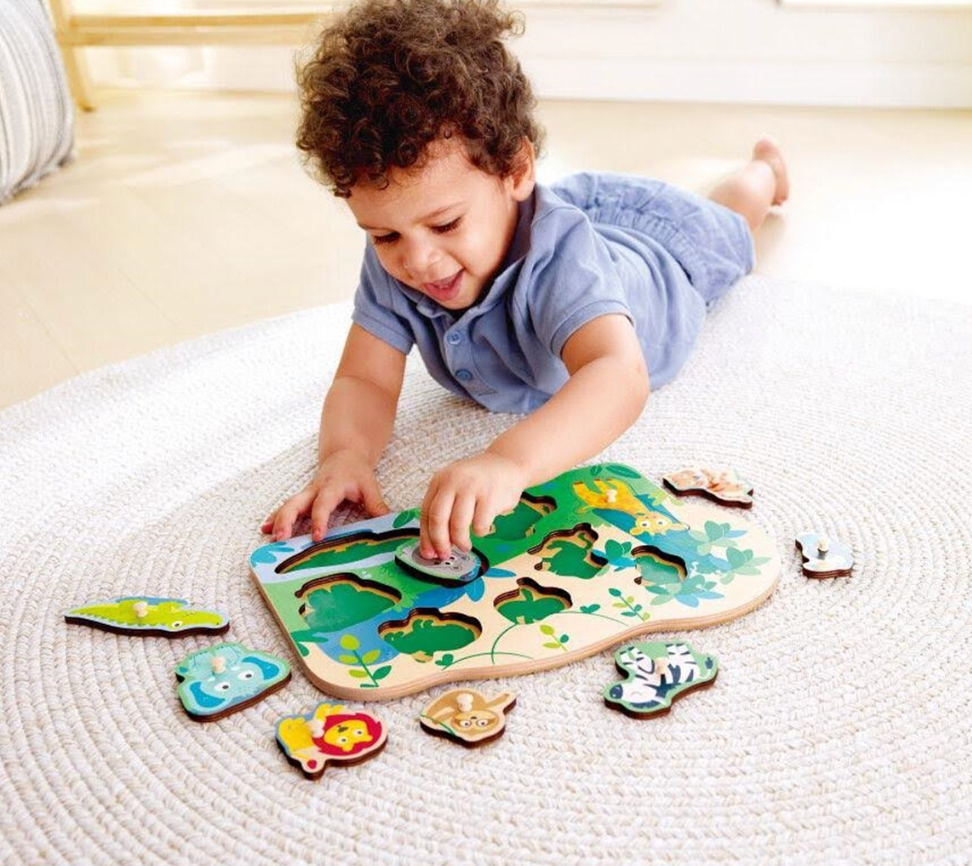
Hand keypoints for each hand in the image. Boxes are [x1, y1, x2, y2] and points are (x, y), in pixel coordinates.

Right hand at [261, 449, 389, 542]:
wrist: (345, 454)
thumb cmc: (357, 472)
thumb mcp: (370, 486)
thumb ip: (377, 505)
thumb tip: (389, 522)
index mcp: (332, 486)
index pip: (323, 504)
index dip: (319, 520)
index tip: (317, 537)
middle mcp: (315, 489)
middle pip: (296, 503)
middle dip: (287, 520)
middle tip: (281, 538)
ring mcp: (306, 493)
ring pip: (288, 505)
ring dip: (278, 520)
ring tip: (269, 536)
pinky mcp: (302, 497)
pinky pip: (287, 507)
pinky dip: (276, 517)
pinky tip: (265, 528)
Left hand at [420, 452, 525, 559]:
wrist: (507, 464)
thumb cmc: (478, 482)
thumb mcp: (454, 487)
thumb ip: (443, 511)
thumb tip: (434, 546)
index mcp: (440, 480)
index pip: (426, 513)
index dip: (426, 537)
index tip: (429, 553)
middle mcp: (453, 481)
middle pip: (438, 518)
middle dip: (440, 542)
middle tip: (445, 554)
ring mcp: (472, 487)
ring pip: (457, 525)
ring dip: (460, 542)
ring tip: (465, 546)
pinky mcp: (490, 496)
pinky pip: (479, 525)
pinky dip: (480, 533)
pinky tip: (482, 528)